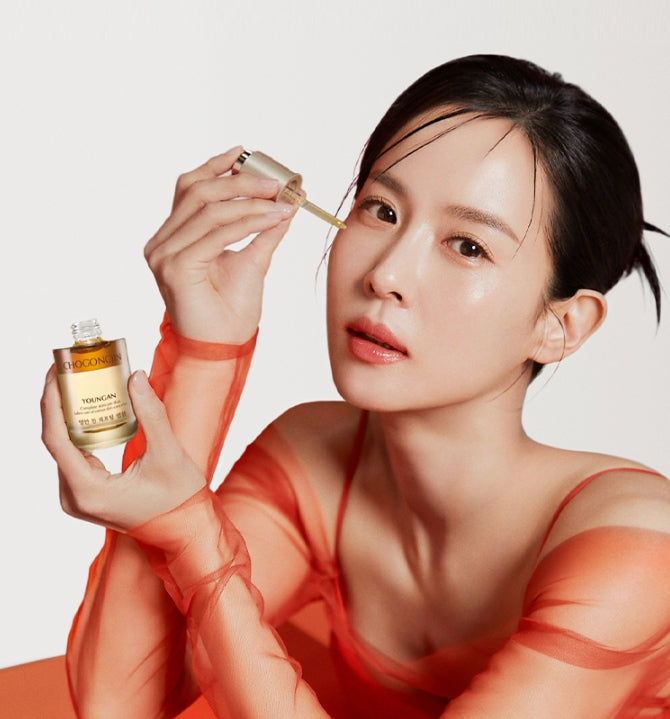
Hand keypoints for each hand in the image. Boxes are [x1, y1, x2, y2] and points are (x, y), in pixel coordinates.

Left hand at [41, 366, 205, 531]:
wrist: (186, 529)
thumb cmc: (180, 499)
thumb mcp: (168, 453)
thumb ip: (150, 414)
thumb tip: (135, 377)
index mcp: (88, 491)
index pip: (56, 439)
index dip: (52, 400)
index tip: (57, 370)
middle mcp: (74, 498)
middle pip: (55, 441)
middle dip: (60, 401)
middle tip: (72, 368)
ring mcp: (78, 498)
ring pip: (62, 447)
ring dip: (68, 414)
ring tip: (79, 382)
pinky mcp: (86, 494)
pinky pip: (73, 456)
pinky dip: (78, 430)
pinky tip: (89, 408)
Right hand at [145, 146, 297, 342]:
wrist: (222, 350)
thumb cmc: (231, 312)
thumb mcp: (252, 260)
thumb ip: (264, 229)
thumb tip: (287, 199)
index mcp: (173, 237)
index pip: (190, 189)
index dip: (217, 166)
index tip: (246, 152)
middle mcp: (162, 242)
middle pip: (198, 191)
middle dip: (241, 181)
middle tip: (278, 181)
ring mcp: (164, 254)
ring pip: (209, 210)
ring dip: (251, 202)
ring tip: (283, 200)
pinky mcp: (175, 267)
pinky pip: (216, 233)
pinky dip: (249, 222)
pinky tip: (273, 218)